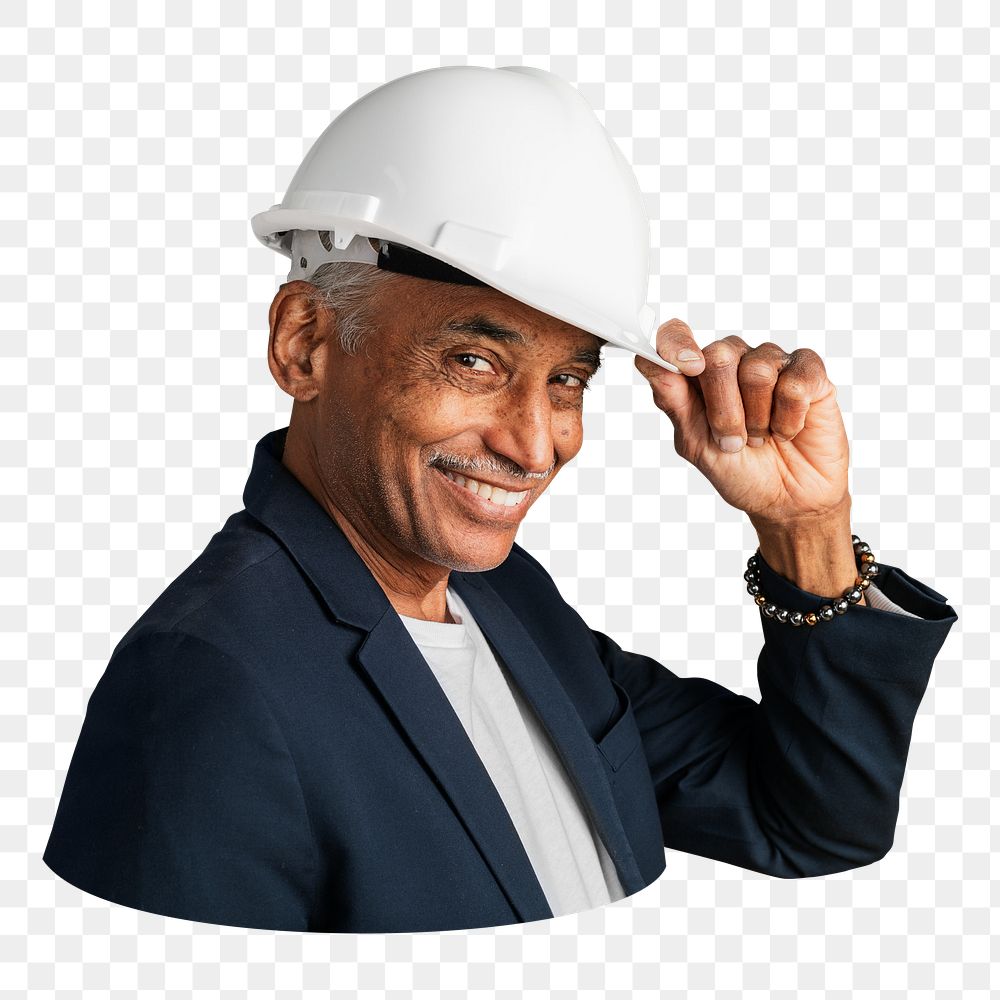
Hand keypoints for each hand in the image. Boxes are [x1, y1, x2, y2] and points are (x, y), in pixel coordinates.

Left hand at [634, 319, 850, 530]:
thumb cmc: (739, 470)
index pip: (676, 337)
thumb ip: (672, 401)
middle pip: (719, 356)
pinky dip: (789, 418)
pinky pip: (794, 383)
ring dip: (758, 418)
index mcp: (698, 375)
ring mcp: (773, 362)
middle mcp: (734, 360)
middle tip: (734, 440)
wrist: (787, 499)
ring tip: (762, 437)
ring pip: (758, 370)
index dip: (677, 344)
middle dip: (724, 410)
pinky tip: (788, 430)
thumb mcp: (695, 443)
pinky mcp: (808, 372)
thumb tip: (649, 362)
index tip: (687, 367)